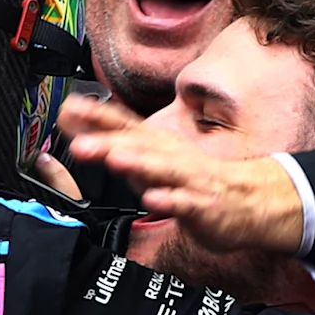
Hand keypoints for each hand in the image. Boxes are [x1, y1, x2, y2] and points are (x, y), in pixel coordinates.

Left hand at [56, 93, 310, 253]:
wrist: (247, 199)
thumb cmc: (191, 178)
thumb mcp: (149, 159)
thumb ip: (113, 146)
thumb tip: (74, 129)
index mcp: (156, 143)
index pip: (122, 124)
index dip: (95, 116)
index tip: (68, 109)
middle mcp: (170, 155)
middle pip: (137, 146)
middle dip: (108, 143)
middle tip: (80, 143)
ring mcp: (188, 179)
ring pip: (162, 170)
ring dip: (138, 164)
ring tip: (116, 160)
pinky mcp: (202, 205)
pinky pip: (185, 203)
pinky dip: (169, 200)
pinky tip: (153, 199)